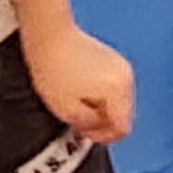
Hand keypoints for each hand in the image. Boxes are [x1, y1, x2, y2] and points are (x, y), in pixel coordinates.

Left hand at [25, 24, 137, 144]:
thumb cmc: (54, 64)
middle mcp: (125, 76)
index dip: (104, 137)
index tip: (87, 134)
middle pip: (122, 114)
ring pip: (116, 100)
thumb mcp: (66, 109)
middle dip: (101, 122)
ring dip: (99, 108)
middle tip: (80, 123)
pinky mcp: (109, 57)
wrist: (48, 34)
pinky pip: (110, 86)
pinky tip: (78, 91)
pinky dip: (97, 94)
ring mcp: (118, 64)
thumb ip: (86, 125)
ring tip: (76, 105)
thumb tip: (93, 129)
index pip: (123, 127)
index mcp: (119, 90)